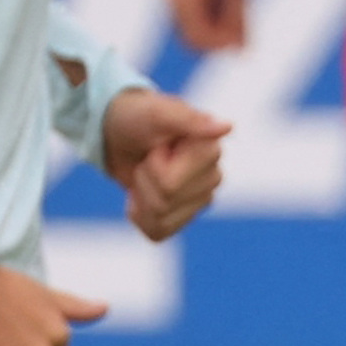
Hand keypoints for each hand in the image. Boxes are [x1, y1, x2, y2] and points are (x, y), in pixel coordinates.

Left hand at [100, 83, 233, 240]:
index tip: (156, 146)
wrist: (119, 131)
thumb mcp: (156, 113)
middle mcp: (212, 177)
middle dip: (144, 180)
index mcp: (210, 151)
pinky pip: (158, 233)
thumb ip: (189, 119)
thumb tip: (227, 127)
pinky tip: (141, 195)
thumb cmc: (138, 117)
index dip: (153, 167)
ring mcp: (200, 199)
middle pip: (164, 203)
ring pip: (160, 219)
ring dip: (141, 195)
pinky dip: (140, 216)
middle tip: (147, 157)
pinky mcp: (184, 216)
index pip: (170, 185)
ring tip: (146, 171)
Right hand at [164, 0, 256, 54]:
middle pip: (191, 35)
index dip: (222, 45)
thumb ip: (238, 21)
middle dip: (218, 36)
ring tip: (238, 2)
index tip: (244, 37)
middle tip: (243, 24)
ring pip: (191, 22)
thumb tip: (241, 52)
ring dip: (215, 22)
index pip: (198, 39)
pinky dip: (210, 9)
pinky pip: (191, 6)